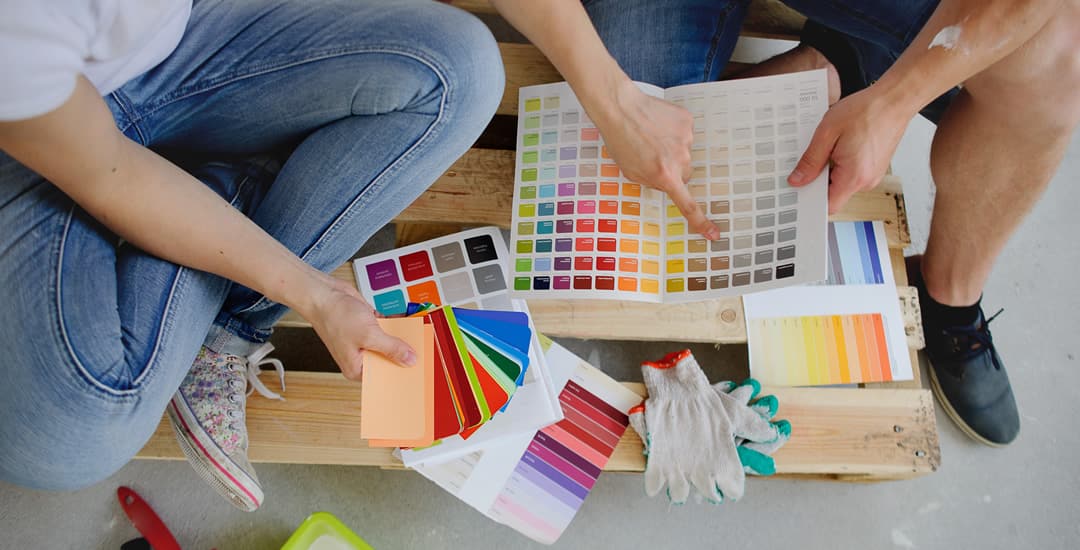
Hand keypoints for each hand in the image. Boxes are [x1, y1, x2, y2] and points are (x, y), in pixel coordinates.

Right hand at [298, 274, 415, 380]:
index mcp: (356, 368)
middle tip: (424, 353)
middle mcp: (360, 357)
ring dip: (402, 338)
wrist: (323, 293)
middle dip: (404, 354)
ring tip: (421, 336)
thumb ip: (391, 348)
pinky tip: (410, 322)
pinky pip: (387, 329)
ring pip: (389, 343)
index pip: (383, 376)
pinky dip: (396, 325)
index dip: (400, 374)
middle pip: (388, 359)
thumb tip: (409, 360)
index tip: (418, 373)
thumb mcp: (369, 335)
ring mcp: (364, 341)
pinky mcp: (367, 326)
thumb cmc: (335, 316)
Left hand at [594, 81, 719, 239]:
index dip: (701, 221)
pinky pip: (684, 133)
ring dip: (671, 148)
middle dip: (672, 170)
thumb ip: (652, 183)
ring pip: (685, 152)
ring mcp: (686, 139)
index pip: (687, 205)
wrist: (620, 108)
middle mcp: (679, 159)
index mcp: (664, 176)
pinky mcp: (687, 121)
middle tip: (652, 157)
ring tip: (650, 136)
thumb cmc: (620, 141)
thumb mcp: (630, 173)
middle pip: (685, 173)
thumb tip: (666, 183)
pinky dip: (673, 131)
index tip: (713, 234)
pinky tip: (657, 124)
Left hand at [787, 86, 911, 213]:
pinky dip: (843, 163)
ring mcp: (873, 174)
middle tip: (813, 157)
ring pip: (843, 182)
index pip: (828, 206)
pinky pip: (853, 173)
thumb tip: (797, 180)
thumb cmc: (867, 111)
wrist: (895, 99)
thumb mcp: (828, 133)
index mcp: (854, 177)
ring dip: (831, 168)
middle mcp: (866, 181)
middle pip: (834, 194)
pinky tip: (842, 144)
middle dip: (819, 179)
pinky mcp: (875, 167)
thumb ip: (811, 160)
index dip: (811, 200)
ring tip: (832, 145)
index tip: (799, 189)